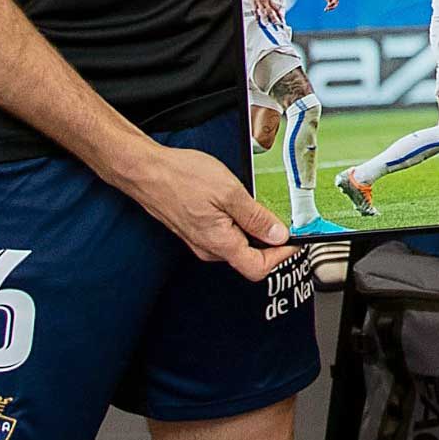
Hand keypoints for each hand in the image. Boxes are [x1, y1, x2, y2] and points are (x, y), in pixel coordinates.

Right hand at [120, 139, 291, 277]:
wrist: (145, 170)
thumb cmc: (180, 177)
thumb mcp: (229, 192)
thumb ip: (255, 217)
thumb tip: (277, 235)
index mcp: (219, 243)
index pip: (258, 268)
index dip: (281, 256)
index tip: (293, 240)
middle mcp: (208, 248)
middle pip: (249, 258)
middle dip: (269, 241)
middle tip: (279, 218)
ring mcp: (199, 241)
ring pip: (236, 245)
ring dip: (251, 230)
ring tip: (253, 204)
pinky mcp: (194, 230)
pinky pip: (223, 235)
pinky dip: (236, 223)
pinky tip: (233, 202)